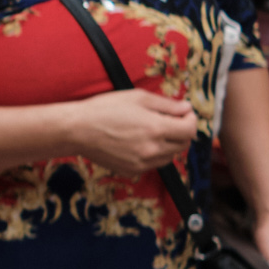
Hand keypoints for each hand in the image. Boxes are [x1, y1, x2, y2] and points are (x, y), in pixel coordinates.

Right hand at [70, 89, 197, 175]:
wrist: (77, 130)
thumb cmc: (104, 109)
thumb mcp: (137, 97)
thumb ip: (166, 104)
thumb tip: (186, 108)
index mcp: (157, 129)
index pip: (190, 130)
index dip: (191, 120)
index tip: (184, 114)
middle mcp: (153, 149)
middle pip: (183, 145)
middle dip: (181, 132)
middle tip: (170, 121)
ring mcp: (142, 163)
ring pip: (169, 157)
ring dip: (168, 145)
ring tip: (152, 132)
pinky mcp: (131, 171)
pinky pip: (152, 165)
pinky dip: (152, 155)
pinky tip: (138, 143)